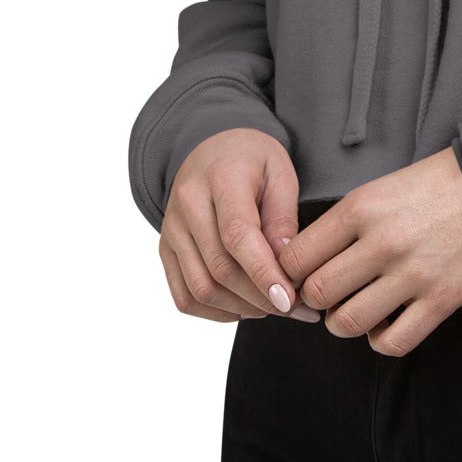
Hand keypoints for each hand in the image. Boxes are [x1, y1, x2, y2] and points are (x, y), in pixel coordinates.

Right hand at [158, 128, 323, 323]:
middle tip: (296, 307)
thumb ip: (284, 218)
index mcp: (221, 176)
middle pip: (220, 268)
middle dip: (261, 297)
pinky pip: (184, 297)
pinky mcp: (165, 250)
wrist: (212, 149)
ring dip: (242, 309)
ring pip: (201, 289)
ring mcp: (171, 229)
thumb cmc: (253, 161)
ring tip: (274, 306)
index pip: (237, 234)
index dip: (263, 272)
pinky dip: (217, 312)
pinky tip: (245, 306)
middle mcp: (188, 204)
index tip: (290, 299)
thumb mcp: (281, 173)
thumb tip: (286, 265)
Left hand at [277, 146, 461, 354]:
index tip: (299, 276)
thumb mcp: (381, 188)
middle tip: (325, 296)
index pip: (297, 256)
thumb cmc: (437, 185)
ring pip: (347, 323)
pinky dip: (380, 340)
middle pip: (317, 293)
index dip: (290, 273)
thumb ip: (344, 222)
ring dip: (342, 323)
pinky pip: (393, 342)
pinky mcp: (442, 300)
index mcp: (361, 208)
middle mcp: (382, 242)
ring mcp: (413, 274)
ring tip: (353, 311)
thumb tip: (307, 259)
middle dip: (313, 301)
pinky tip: (385, 325)